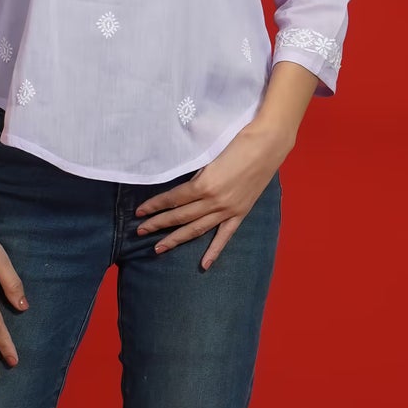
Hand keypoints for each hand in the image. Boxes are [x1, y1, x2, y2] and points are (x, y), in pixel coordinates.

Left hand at [133, 121, 291, 270]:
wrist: (268, 144)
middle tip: (140, 231)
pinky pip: (225, 236)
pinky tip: (204, 265)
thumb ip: (196, 174)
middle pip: (180, 216)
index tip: (139, 212)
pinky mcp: (241, 213)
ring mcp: (229, 209)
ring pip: (197, 229)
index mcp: (204, 184)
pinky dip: (214, 251)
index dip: (154, 206)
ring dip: (176, 239)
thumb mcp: (209, 155)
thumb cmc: (238, 141)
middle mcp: (214, 201)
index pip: (173, 199)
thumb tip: (180, 187)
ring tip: (158, 248)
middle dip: (158, 224)